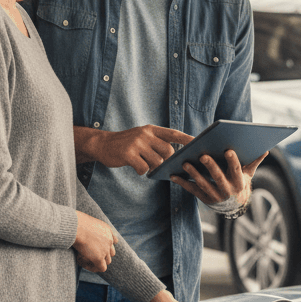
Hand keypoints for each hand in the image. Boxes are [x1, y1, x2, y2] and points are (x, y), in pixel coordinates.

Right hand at [72, 211, 116, 271]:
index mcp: (107, 230)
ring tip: (83, 258)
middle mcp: (109, 240)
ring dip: (98, 261)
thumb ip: (86, 226)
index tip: (95, 247)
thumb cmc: (74, 222)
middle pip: (111, 252)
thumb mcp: (83, 220)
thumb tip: (78, 227)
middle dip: (101, 254)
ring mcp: (105, 249)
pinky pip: (102, 268)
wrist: (75, 227)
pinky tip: (83, 263)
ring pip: (107, 261)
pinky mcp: (99, 258)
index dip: (105, 246)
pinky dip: (94, 267)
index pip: (113, 241)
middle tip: (88, 254)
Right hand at [77, 124, 195, 173]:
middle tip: (156, 163)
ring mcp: (136, 143)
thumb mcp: (142, 137)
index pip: (173, 134)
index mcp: (151, 129)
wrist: (102, 144)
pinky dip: (141, 171)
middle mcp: (145, 134)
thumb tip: (174, 156)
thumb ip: (157, 143)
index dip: (187, 139)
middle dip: (165, 161)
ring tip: (143, 163)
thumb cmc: (126, 144)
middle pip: (167, 151)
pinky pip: (143, 168)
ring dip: (152, 167)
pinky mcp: (128, 154)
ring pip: (156, 162)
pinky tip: (135, 167)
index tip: (199, 143)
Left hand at [169, 149, 267, 206]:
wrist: (234, 206)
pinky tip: (173, 175)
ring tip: (185, 163)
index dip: (233, 161)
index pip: (236, 170)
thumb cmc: (240, 184)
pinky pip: (192, 190)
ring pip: (203, 184)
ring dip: (193, 174)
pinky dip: (182, 183)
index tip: (228, 150)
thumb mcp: (248, 175)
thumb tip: (265, 150)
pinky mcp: (205, 199)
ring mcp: (215, 196)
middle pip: (218, 177)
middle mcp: (227, 190)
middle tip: (202, 155)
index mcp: (239, 182)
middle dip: (210, 166)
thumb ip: (254, 162)